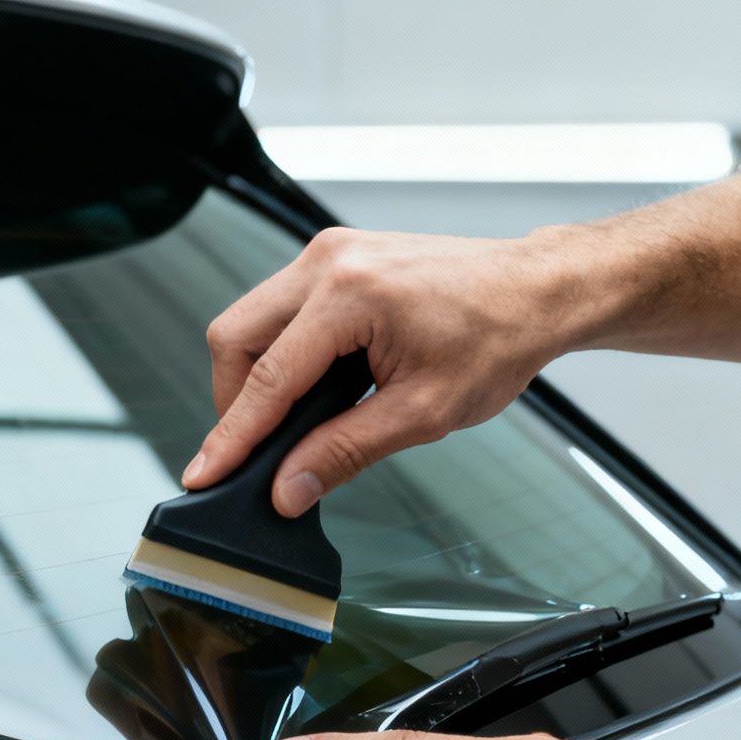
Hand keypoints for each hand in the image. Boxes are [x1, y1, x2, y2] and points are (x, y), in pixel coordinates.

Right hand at [183, 227, 591, 516]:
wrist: (536, 290)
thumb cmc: (497, 338)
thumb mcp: (424, 412)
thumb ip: (346, 450)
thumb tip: (289, 487)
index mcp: (350, 294)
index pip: (268, 378)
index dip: (232, 436)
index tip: (204, 475)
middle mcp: (328, 261)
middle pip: (235, 337)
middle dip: (234, 402)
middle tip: (255, 453)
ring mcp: (328, 252)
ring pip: (250, 319)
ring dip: (256, 375)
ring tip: (289, 423)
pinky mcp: (336, 257)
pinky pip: (281, 307)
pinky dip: (280, 351)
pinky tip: (310, 386)